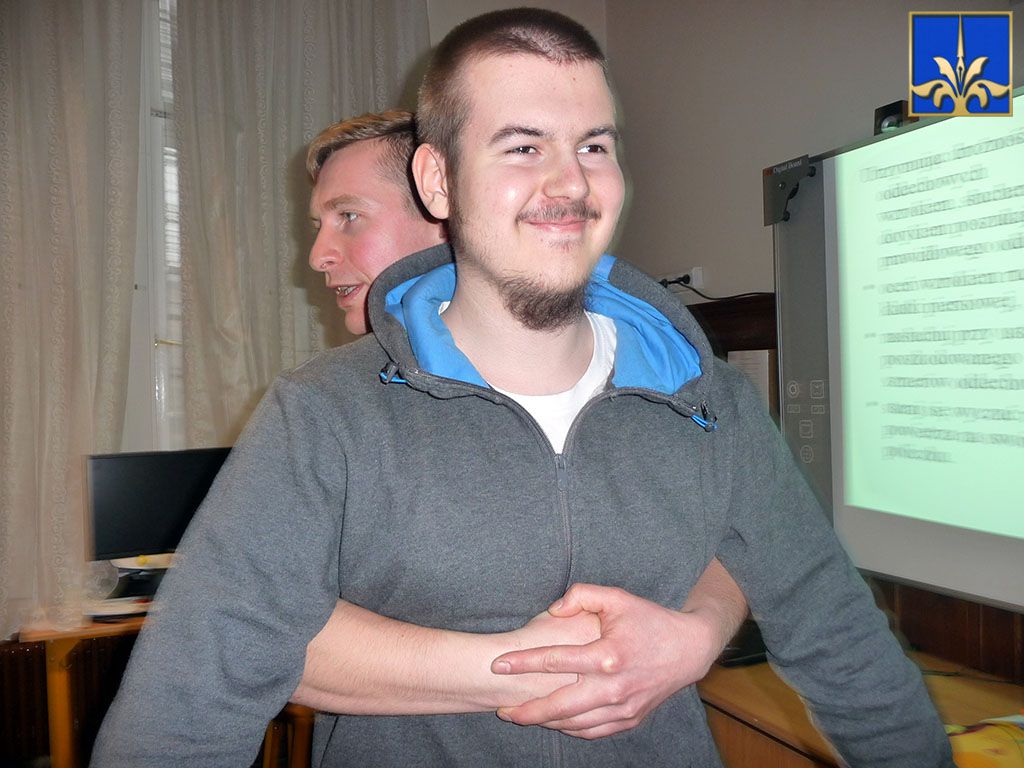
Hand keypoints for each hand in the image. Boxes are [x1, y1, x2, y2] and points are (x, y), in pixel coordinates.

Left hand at [491, 583, 719, 738]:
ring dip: (545, 722)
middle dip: (527, 711)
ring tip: (521, 717)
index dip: (522, 663)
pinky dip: (571, 729)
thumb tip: (554, 609)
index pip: (555, 661)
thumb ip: (581, 595)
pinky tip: (554, 722)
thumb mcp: (617, 597)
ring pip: (575, 724)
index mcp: (608, 655)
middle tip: (501, 709)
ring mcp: (623, 708)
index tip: (498, 664)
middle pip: (560, 706)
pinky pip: (593, 732)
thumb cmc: (649, 620)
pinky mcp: (630, 719)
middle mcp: (614, 687)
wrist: (689, 649)